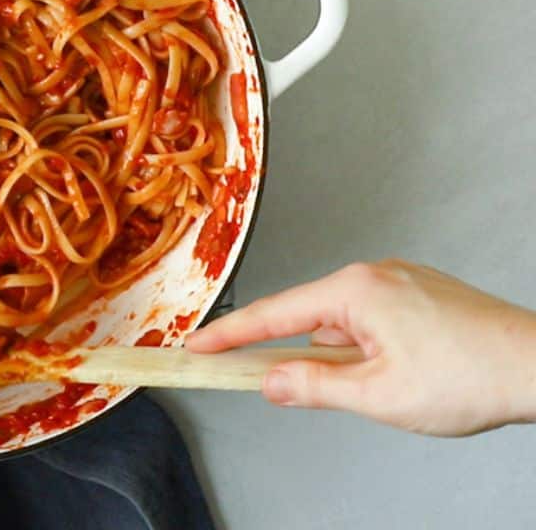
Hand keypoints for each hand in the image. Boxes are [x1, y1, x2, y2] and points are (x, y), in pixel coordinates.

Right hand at [186, 259, 535, 435]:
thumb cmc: (470, 375)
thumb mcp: (377, 395)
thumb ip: (314, 387)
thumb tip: (272, 383)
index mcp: (355, 290)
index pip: (274, 315)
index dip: (231, 335)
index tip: (198, 346)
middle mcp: (373, 274)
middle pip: (308, 317)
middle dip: (296, 354)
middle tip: (280, 388)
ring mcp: (400, 280)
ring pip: (343, 322)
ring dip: (341, 355)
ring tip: (379, 388)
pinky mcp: (420, 292)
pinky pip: (371, 317)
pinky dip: (365, 346)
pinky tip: (391, 373)